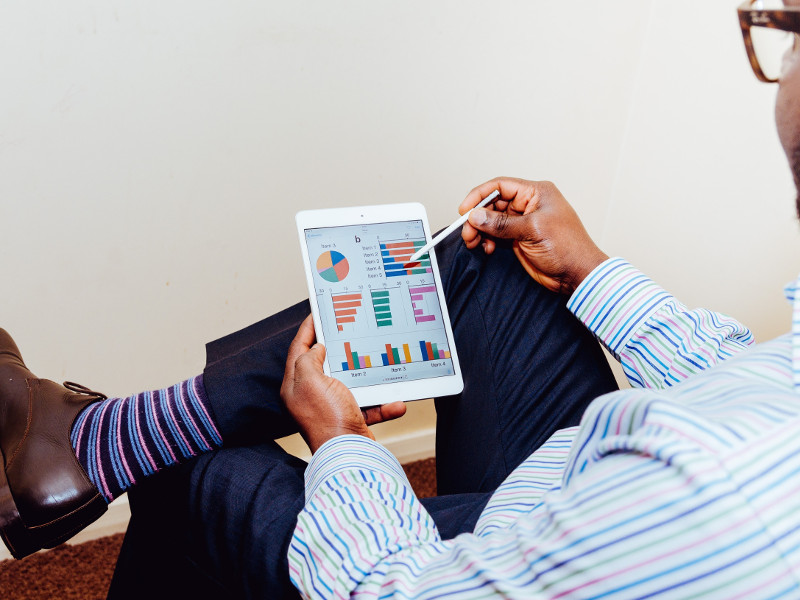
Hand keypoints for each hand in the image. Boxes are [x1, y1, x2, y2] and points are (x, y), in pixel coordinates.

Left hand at [280, 316, 406, 452]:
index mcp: (295, 385)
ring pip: (350, 382)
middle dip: (338, 347)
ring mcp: (331, 407)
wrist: (348, 456)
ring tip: (377, 361)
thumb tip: (317, 349)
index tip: (317, 313)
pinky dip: (383, 404)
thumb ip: (309, 360)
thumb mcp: (311, 381)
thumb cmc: (327, 419)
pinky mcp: (350, 418)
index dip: (308, 329)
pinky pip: (369, 405)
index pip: (298, 349)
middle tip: (348, 329)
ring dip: (368, 377)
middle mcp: (311, 396)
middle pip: (323, 363)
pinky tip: (395, 402)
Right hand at [460, 177, 607, 293]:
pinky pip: (496, 235)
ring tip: (474, 242)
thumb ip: (501, 223)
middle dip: (478, 217)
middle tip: (467, 231)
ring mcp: (523, 222)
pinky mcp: (519, 238)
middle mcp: (528, 205)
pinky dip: (487, 240)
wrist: (577, 274)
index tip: (465, 210)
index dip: (480, 196)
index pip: (501, 186)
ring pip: (492, 220)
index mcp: (536, 193)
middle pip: (493, 204)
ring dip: (480, 230)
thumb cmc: (568, 247)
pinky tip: (487, 248)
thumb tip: (476, 216)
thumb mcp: (532, 230)